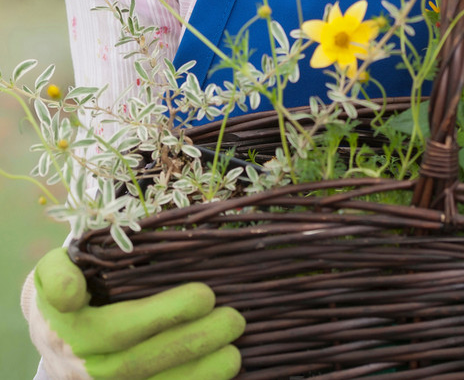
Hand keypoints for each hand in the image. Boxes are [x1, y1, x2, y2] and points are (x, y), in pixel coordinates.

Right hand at [23, 248, 244, 379]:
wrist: (52, 332)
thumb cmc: (66, 289)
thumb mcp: (51, 272)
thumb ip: (57, 275)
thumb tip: (71, 292)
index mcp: (73, 332)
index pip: (121, 328)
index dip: (164, 315)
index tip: (205, 295)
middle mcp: (87, 369)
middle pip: (144, 362)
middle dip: (193, 343)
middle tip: (233, 320)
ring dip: (198, 375)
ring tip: (234, 354)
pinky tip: (219, 377)